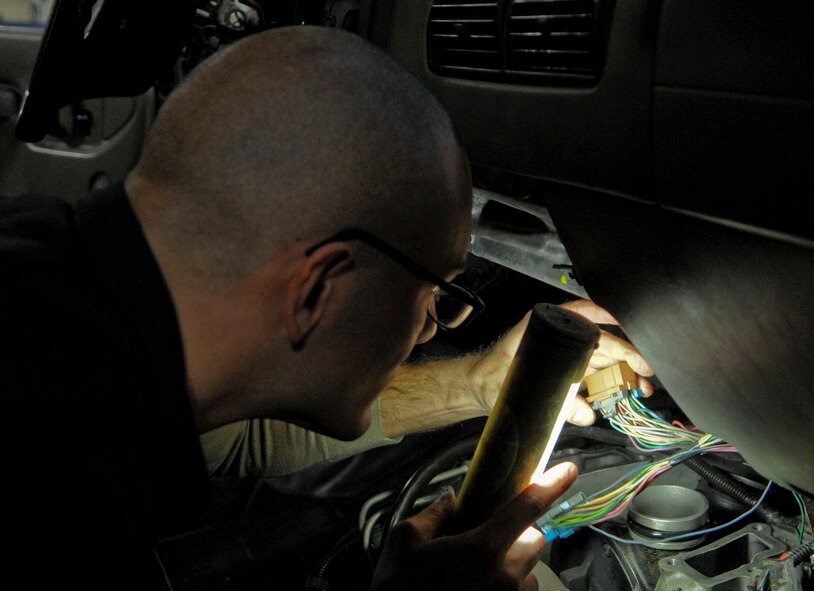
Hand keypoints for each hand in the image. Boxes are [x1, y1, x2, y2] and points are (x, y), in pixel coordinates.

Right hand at [371, 462, 578, 590]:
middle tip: (488, 537)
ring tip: (480, 572)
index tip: (569, 471)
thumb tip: (450, 499)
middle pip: (535, 541)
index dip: (551, 486)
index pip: (527, 508)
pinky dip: (509, 587)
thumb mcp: (405, 540)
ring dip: (514, 564)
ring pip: (530, 571)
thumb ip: (433, 514)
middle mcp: (504, 577)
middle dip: (517, 534)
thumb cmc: (398, 587)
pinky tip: (481, 587)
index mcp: (481, 549)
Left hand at [475, 299, 654, 425]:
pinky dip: (611, 385)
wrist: (482, 388)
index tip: (623, 323)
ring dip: (624, 372)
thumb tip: (586, 414)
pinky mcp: (570, 373)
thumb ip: (556, 402)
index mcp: (547, 326)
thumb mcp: (520, 385)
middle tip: (645, 372)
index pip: (582, 313)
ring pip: (604, 360)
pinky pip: (595, 377)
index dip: (604, 316)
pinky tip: (625, 394)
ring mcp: (568, 355)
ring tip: (641, 388)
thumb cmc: (493, 376)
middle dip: (627, 355)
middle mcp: (562, 337)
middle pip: (602, 340)